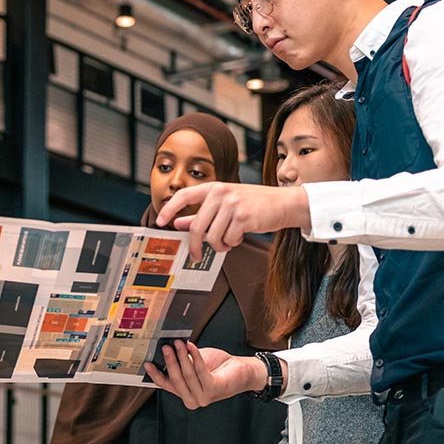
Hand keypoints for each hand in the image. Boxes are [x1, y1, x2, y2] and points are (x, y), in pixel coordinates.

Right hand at [143, 340, 267, 408]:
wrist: (241, 371)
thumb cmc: (217, 367)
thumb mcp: (194, 364)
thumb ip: (181, 362)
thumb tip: (167, 349)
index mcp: (184, 393)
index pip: (165, 385)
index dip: (155, 374)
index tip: (147, 363)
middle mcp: (192, 399)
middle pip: (175, 379)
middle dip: (169, 361)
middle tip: (165, 346)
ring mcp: (203, 397)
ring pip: (187, 374)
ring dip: (182, 356)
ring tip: (179, 342)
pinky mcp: (214, 389)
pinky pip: (200, 370)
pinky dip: (195, 356)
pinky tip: (192, 346)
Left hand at [155, 182, 309, 261]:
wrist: (283, 203)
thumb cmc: (253, 204)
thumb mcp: (225, 204)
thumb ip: (201, 214)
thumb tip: (178, 223)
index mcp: (213, 188)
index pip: (184, 195)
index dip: (169, 209)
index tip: (159, 221)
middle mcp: (220, 193)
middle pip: (196, 226)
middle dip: (194, 246)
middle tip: (195, 255)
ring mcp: (232, 204)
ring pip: (213, 236)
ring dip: (219, 245)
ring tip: (228, 240)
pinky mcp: (243, 216)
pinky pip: (228, 239)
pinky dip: (232, 243)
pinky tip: (239, 236)